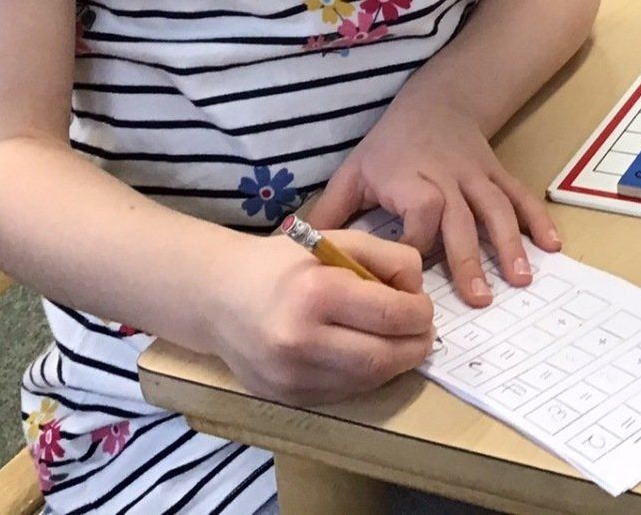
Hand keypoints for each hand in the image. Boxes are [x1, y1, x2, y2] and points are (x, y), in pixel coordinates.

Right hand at [202, 228, 433, 405]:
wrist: (218, 297)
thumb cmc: (282, 263)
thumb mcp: (335, 241)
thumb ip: (387, 257)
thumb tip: (418, 290)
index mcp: (317, 293)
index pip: (392, 315)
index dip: (420, 313)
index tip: (422, 306)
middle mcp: (303, 341)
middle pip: (384, 358)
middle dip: (415, 346)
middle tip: (422, 332)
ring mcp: (293, 376)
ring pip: (368, 381)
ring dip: (394, 364)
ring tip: (397, 342)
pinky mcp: (288, 398)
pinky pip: (344, 393)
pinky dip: (365, 377)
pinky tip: (365, 355)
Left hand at [308, 90, 560, 306]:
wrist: (437, 100)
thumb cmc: (390, 146)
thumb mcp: (354, 171)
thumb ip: (332, 212)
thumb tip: (297, 249)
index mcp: (407, 179)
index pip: (417, 216)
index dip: (416, 249)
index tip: (411, 283)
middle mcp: (446, 178)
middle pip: (461, 219)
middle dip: (469, 259)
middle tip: (479, 301)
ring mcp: (476, 176)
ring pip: (496, 210)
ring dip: (510, 245)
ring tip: (521, 280)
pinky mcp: (497, 174)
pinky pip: (520, 196)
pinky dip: (537, 220)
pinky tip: (552, 246)